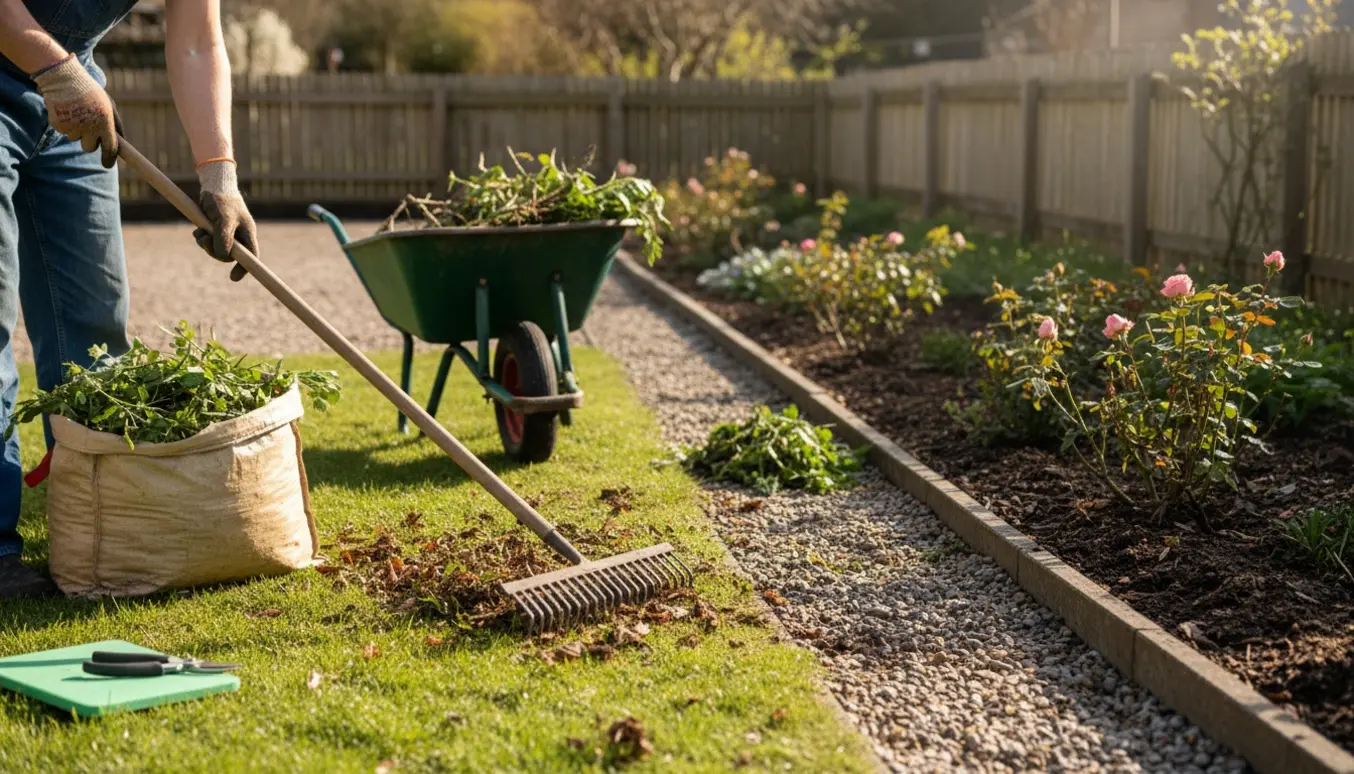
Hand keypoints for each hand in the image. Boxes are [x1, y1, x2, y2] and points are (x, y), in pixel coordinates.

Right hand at [32, 55, 120, 168]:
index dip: (109, 159)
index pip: (110, 147)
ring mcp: (73, 126)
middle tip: (87, 127)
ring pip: (75, 139)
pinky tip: (65, 110)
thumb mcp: (108, 105)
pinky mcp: (58, 124)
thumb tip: (122, 144)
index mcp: (105, 121)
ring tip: (76, 112)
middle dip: (90, 142)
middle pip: (90, 148)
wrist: (64, 78)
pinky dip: (65, 124)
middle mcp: (89, 126)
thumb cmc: (90, 92)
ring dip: (76, 130)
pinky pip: (64, 132)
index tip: (107, 165)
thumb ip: (116, 125)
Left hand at [192, 160, 256, 281]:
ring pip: (217, 249)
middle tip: (204, 242)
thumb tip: (223, 257)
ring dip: (205, 244)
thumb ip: (224, 239)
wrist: (213, 185)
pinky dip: (202, 239)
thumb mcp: (223, 220)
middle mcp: (239, 235)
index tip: (233, 278)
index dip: (244, 269)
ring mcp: (227, 233)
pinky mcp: (216, 229)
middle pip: (229, 255)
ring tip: (199, 233)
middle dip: (215, 251)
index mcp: (247, 233)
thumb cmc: (222, 200)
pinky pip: (209, 242)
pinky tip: (198, 230)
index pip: (250, 256)